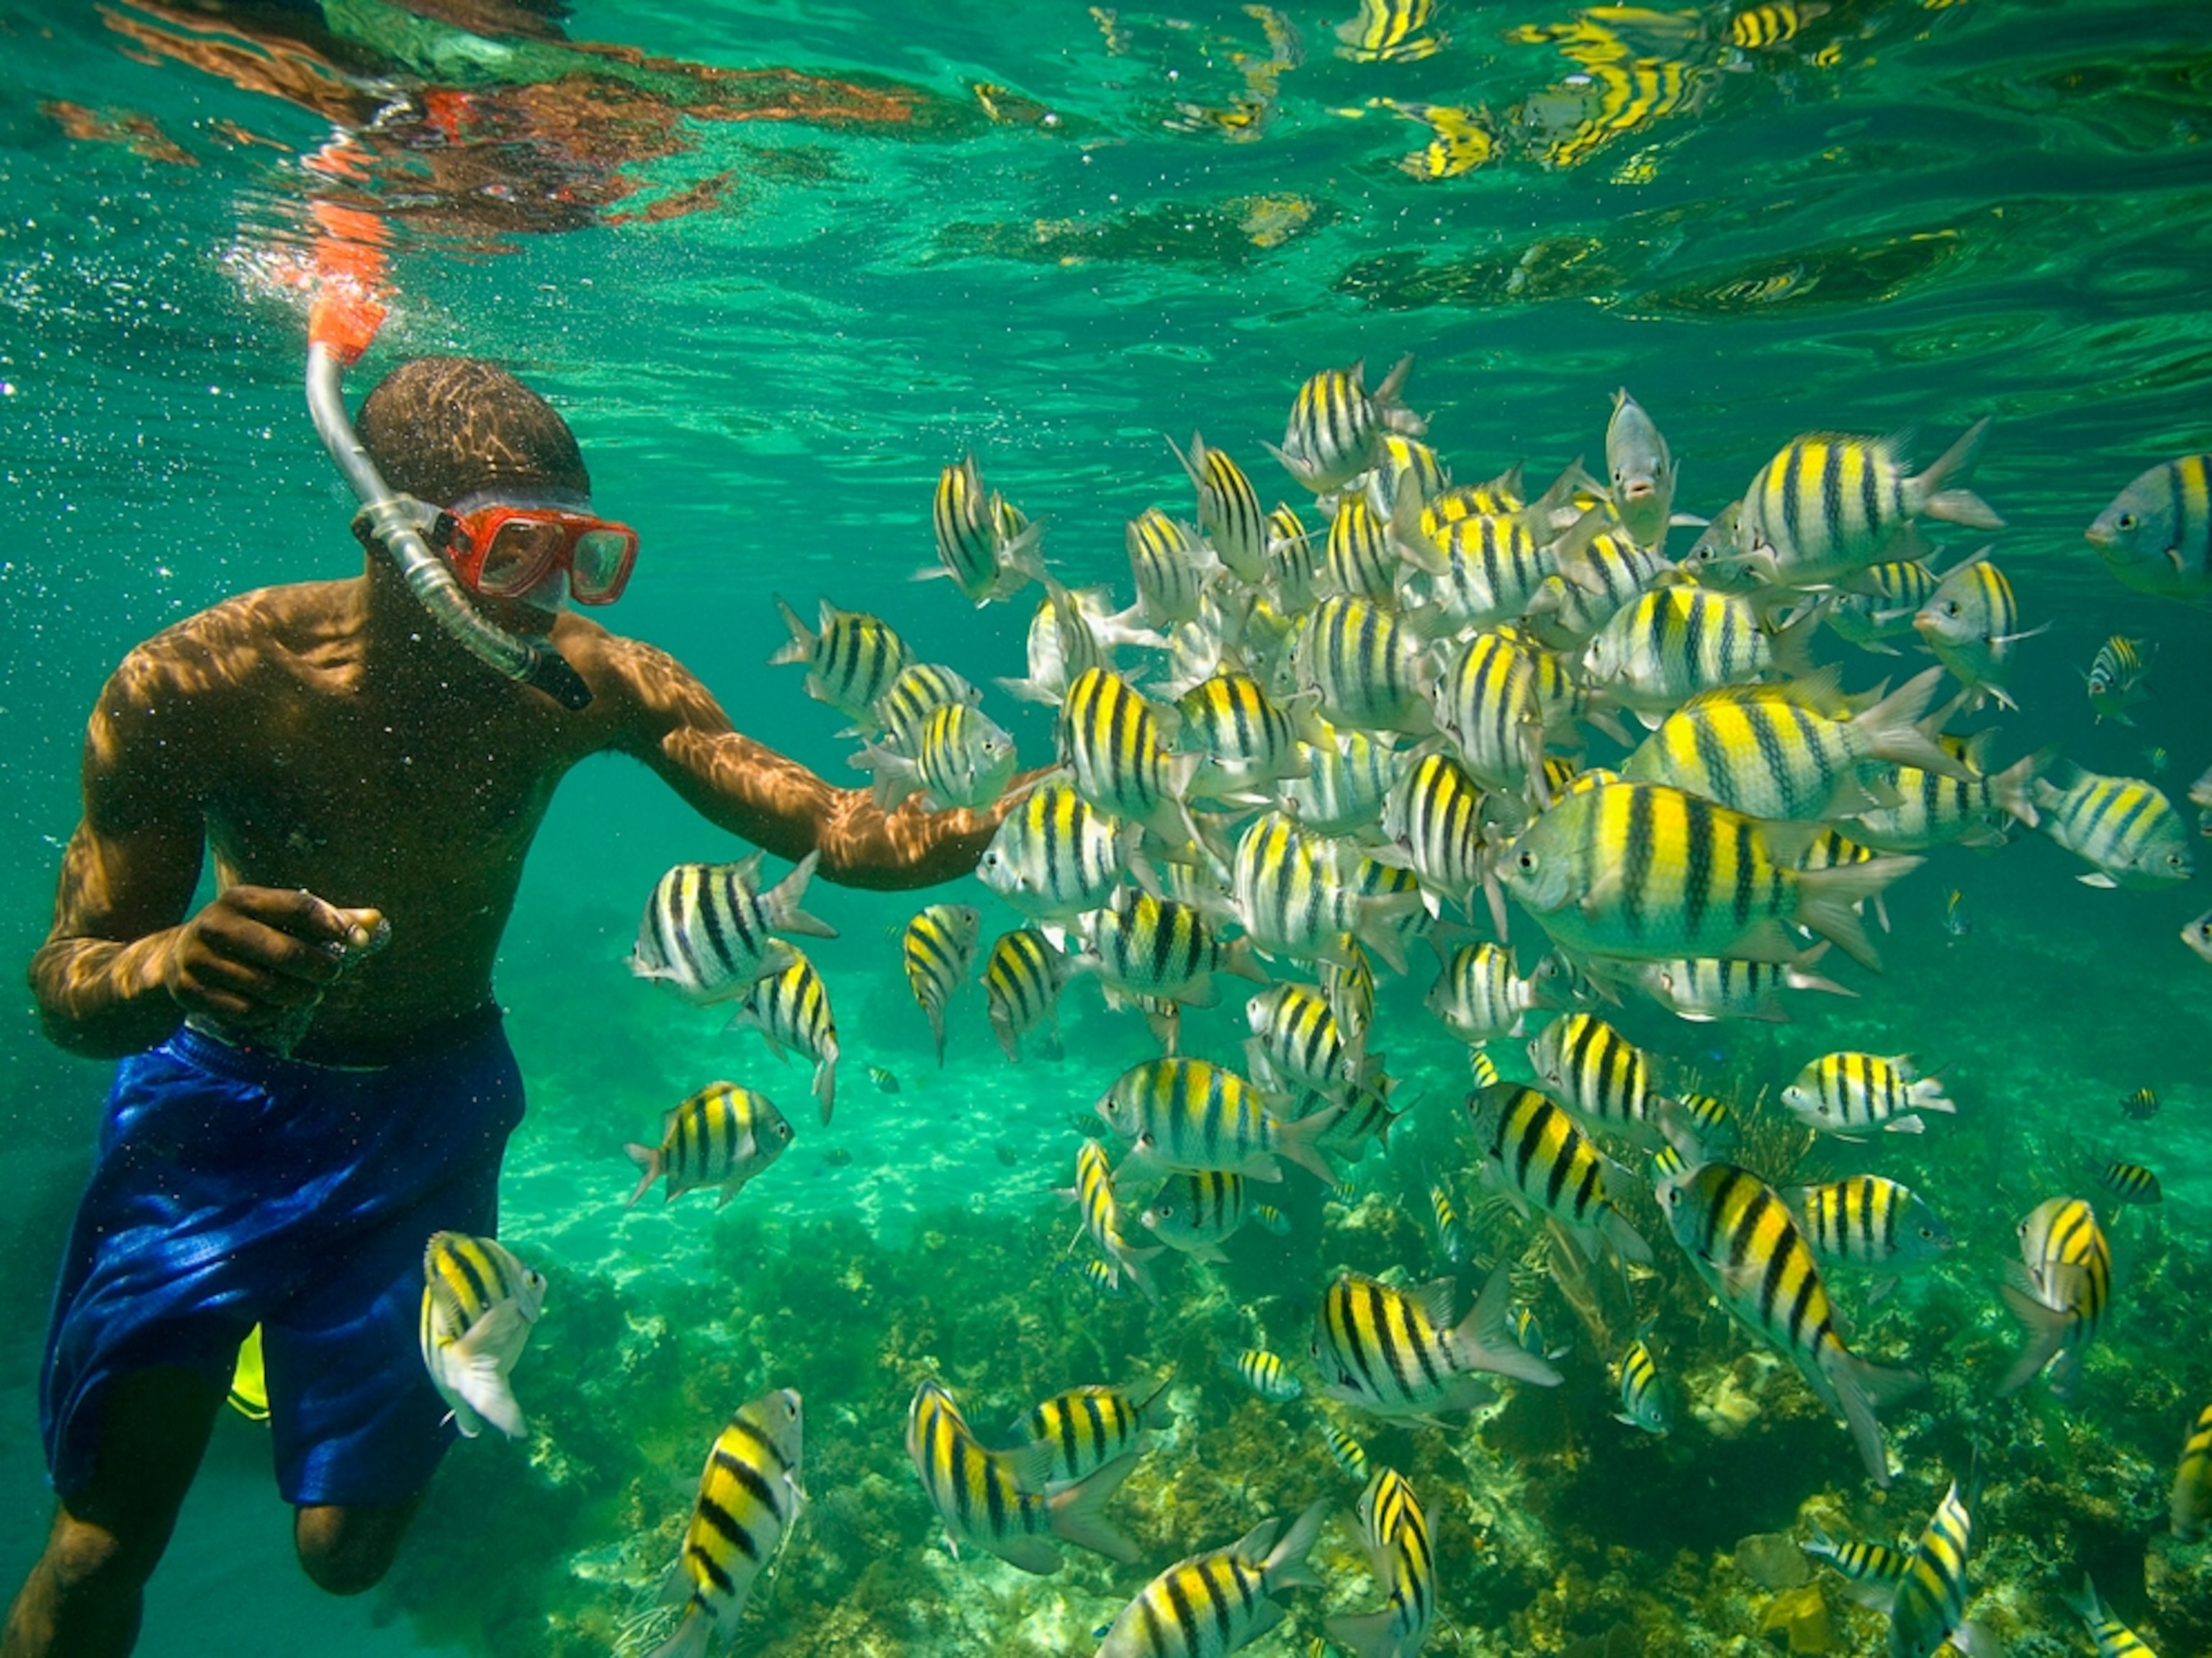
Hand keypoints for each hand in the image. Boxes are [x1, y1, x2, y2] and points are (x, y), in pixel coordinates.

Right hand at [161, 886, 384, 1029]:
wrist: (174, 959)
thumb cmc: (247, 934)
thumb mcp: (278, 918)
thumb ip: (328, 918)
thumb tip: (377, 920)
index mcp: (241, 898)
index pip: (298, 906)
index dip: (334, 924)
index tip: (357, 941)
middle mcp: (215, 924)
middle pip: (286, 952)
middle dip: (320, 967)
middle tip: (333, 973)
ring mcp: (197, 960)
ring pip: (268, 987)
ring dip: (300, 994)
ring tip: (311, 993)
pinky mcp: (189, 992)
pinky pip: (247, 1011)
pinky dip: (271, 1013)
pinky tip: (278, 1007)